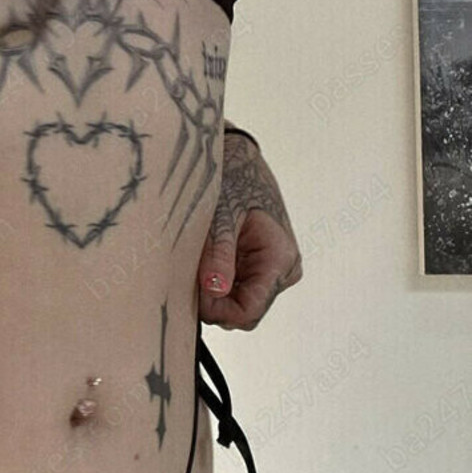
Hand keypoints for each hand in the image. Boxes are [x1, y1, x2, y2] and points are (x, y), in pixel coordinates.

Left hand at [197, 131, 302, 329]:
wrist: (239, 160)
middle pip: (242, 312)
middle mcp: (283, 270)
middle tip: (189, 272)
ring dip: (212, 290)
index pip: (249, 312)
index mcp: (279, 259)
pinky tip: (205, 259)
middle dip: (213, 300)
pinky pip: (235, 290)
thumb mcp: (221, 215)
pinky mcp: (260, 267)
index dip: (217, 310)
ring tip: (199, 258)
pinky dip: (215, 282)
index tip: (192, 293)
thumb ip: (218, 252)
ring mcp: (272, 271)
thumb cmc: (234, 180)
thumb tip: (215, 291)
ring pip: (236, 303)